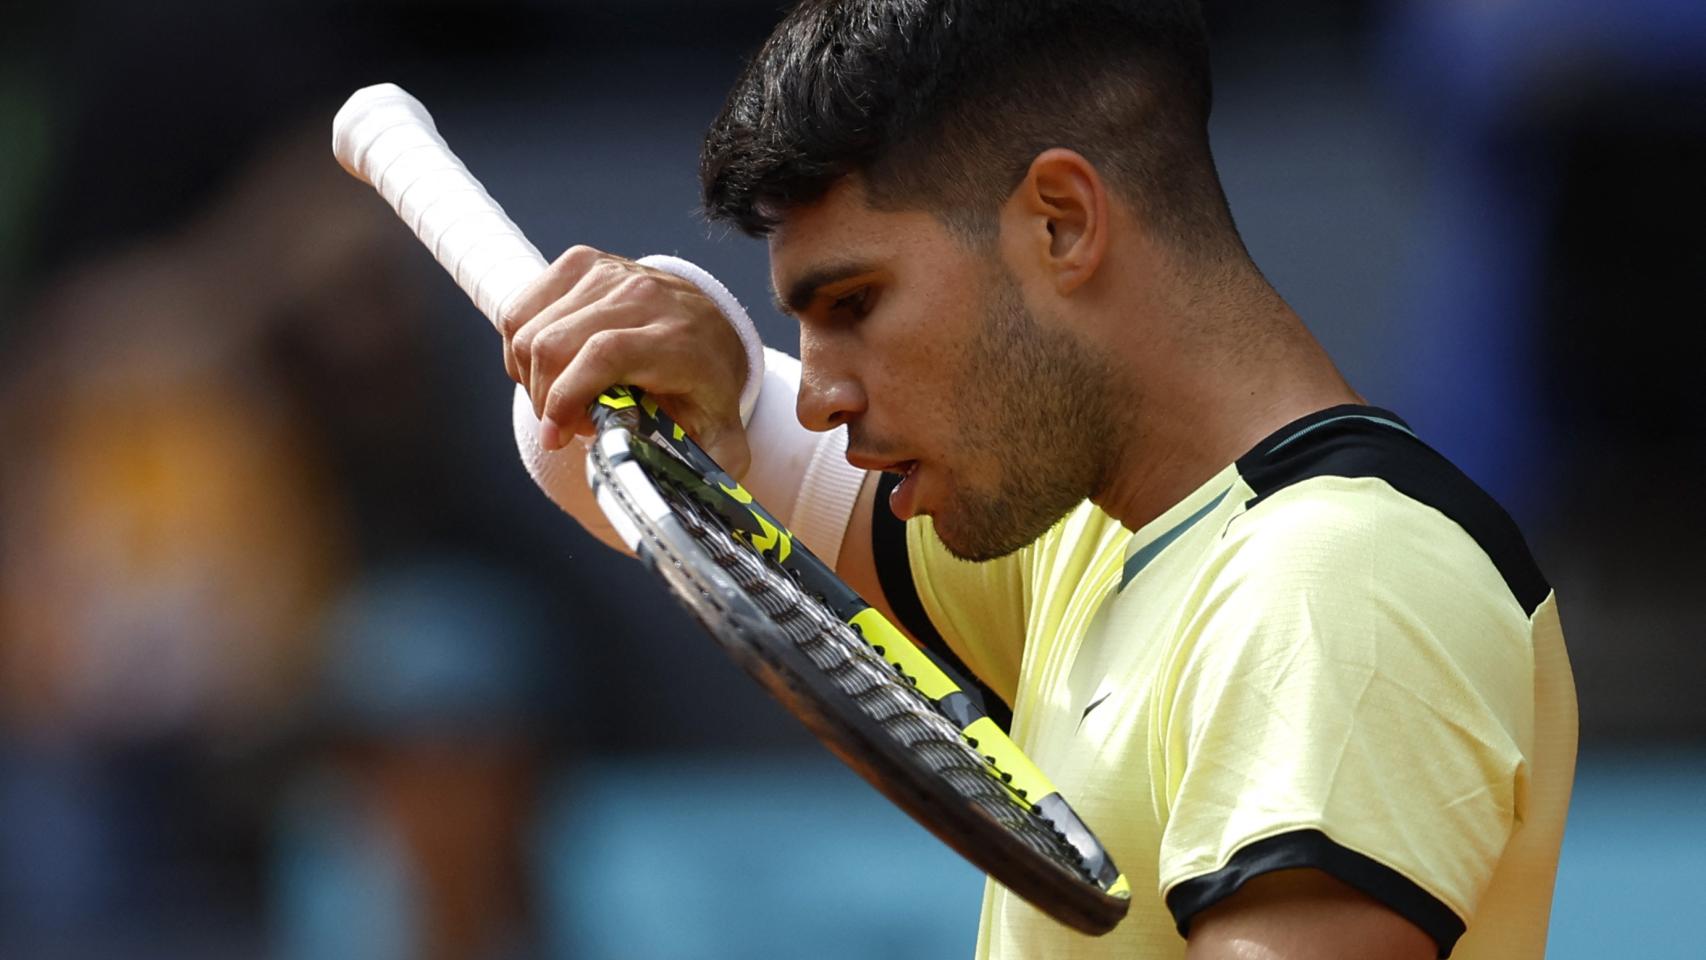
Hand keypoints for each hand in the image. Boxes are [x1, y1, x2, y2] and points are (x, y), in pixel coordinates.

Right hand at [500, 245, 752, 476]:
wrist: (708, 327)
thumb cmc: (704, 386)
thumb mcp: (721, 434)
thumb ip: (712, 470)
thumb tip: (697, 502)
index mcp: (677, 339)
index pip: (603, 355)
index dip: (567, 397)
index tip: (556, 437)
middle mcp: (643, 296)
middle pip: (556, 344)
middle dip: (545, 399)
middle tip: (562, 429)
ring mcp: (608, 273)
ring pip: (530, 329)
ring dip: (531, 378)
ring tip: (560, 401)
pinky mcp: (580, 263)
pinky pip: (520, 310)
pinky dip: (518, 349)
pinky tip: (545, 371)